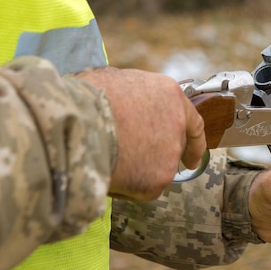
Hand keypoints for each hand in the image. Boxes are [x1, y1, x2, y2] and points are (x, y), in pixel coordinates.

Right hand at [77, 67, 205, 201]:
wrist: (77, 122)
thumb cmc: (86, 97)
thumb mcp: (112, 80)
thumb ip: (130, 96)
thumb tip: (122, 102)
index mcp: (169, 95)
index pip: (192, 121)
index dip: (193, 141)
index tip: (192, 159)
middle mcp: (177, 123)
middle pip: (174, 147)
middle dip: (158, 157)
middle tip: (140, 164)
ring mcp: (170, 152)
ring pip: (156, 170)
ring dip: (138, 171)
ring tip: (107, 160)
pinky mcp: (158, 178)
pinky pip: (141, 189)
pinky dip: (126, 187)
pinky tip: (107, 174)